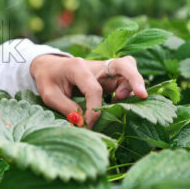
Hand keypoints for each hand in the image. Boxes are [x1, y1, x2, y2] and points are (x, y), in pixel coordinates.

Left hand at [30, 55, 147, 128]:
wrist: (48, 67)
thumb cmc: (47, 79)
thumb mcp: (49, 95)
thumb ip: (66, 108)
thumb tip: (82, 123)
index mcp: (78, 67)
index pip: (94, 88)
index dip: (94, 109)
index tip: (88, 124)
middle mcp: (95, 65)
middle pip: (123, 64)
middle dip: (135, 79)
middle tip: (142, 95)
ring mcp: (104, 69)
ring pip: (128, 69)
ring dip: (132, 84)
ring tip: (122, 99)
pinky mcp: (108, 76)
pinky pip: (124, 79)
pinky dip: (128, 89)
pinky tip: (117, 101)